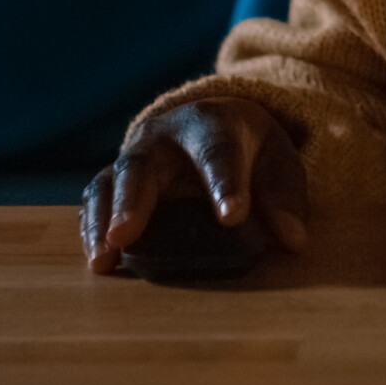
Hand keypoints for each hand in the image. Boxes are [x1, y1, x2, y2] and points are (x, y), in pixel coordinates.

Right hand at [81, 96, 310, 273]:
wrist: (211, 126)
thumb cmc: (248, 149)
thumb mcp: (277, 161)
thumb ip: (285, 197)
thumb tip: (293, 240)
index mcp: (212, 124)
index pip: (218, 151)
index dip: (225, 184)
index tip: (233, 217)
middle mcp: (163, 137)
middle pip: (143, 164)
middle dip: (135, 200)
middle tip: (127, 235)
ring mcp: (134, 159)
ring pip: (111, 183)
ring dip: (104, 221)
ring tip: (103, 260)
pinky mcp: (115, 182)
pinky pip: (96, 200)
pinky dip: (92, 229)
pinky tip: (98, 260)